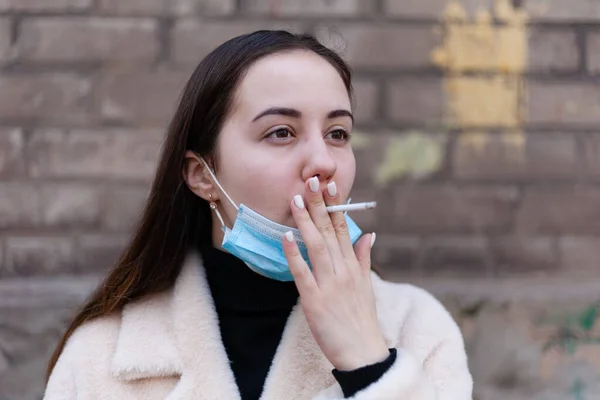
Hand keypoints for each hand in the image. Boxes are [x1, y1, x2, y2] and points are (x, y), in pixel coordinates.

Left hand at [282, 177, 388, 370]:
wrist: (362, 352)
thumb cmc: (362, 319)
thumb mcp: (366, 285)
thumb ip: (364, 258)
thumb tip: (369, 234)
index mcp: (353, 266)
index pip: (343, 229)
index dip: (335, 206)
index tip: (329, 186)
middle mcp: (343, 271)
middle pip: (329, 232)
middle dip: (319, 206)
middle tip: (310, 181)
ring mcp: (329, 284)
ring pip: (316, 247)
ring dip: (306, 222)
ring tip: (296, 201)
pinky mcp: (315, 300)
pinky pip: (303, 273)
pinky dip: (294, 255)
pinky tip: (286, 237)